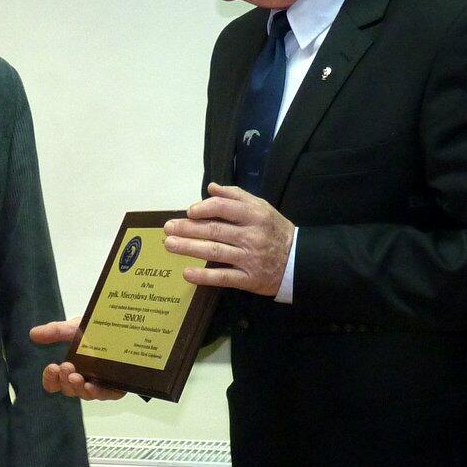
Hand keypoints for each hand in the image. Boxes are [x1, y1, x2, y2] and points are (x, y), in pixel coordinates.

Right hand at [30, 320, 126, 400]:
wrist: (125, 327)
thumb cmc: (96, 331)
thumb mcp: (75, 328)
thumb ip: (56, 331)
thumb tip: (33, 333)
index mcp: (71, 367)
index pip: (54, 382)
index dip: (50, 379)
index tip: (51, 367)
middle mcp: (83, 378)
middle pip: (68, 389)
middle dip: (64, 380)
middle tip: (66, 367)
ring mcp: (99, 384)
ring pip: (84, 394)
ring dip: (78, 388)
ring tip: (77, 378)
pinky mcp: (115, 387)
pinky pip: (105, 395)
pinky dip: (97, 393)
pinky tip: (92, 386)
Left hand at [164, 183, 293, 296]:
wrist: (299, 261)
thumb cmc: (274, 230)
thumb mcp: (262, 207)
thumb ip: (237, 196)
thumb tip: (212, 187)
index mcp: (255, 215)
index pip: (225, 208)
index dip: (204, 208)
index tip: (189, 211)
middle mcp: (251, 236)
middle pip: (214, 230)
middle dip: (188, 228)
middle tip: (168, 228)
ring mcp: (249, 259)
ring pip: (215, 252)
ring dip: (189, 248)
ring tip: (170, 244)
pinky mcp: (248, 279)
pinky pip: (223, 277)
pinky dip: (204, 276)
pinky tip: (187, 273)